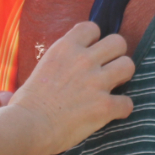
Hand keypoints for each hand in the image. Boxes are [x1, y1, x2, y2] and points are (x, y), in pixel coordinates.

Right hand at [11, 22, 134, 154]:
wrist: (28, 127)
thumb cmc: (26, 103)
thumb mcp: (42, 68)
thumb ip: (60, 61)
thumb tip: (67, 66)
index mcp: (65, 48)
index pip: (92, 28)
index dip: (94, 40)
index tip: (90, 53)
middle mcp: (83, 60)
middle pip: (118, 42)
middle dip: (115, 55)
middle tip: (107, 70)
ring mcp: (96, 82)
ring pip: (128, 65)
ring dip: (123, 77)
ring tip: (113, 87)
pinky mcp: (105, 106)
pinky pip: (127, 103)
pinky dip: (121, 109)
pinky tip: (111, 113)